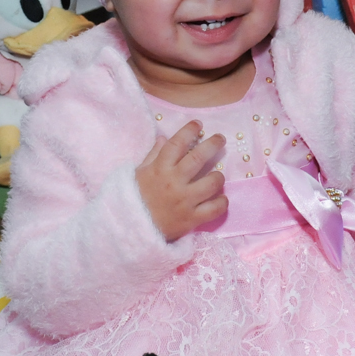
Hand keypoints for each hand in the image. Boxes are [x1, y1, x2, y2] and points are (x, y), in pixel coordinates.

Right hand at [136, 120, 227, 241]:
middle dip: (213, 144)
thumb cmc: (135, 199)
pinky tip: (221, 198)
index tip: (198, 124)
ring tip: (217, 175)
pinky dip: (222, 202)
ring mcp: (184, 201)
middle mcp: (174, 182)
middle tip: (220, 139)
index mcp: (159, 169)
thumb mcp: (139, 174)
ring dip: (218, 176)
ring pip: (212, 182)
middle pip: (198, 158)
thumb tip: (164, 137)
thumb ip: (153, 155)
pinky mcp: (192, 219)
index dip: (189, 130)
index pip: (177, 143)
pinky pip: (215, 208)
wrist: (131, 230)